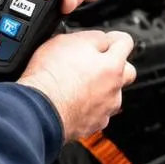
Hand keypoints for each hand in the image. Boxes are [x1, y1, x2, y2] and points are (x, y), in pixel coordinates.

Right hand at [18, 30, 136, 140]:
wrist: (39, 109)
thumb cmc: (51, 76)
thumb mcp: (68, 40)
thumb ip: (93, 38)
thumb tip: (100, 40)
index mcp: (112, 66)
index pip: (125, 42)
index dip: (113, 38)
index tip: (105, 40)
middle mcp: (114, 89)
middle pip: (125, 72)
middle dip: (113, 65)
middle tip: (93, 62)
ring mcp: (105, 110)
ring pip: (110, 94)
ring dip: (99, 87)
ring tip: (75, 83)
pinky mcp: (92, 125)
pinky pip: (97, 112)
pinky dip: (87, 106)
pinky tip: (71, 100)